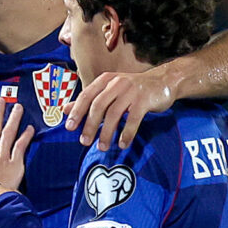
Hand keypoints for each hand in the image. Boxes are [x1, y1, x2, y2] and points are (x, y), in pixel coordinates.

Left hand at [65, 61, 179, 149]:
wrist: (163, 81)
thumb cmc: (132, 89)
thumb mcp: (109, 90)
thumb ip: (89, 100)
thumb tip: (64, 109)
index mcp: (105, 80)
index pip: (87, 96)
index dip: (77, 111)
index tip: (69, 127)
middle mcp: (117, 83)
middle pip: (99, 106)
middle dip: (90, 125)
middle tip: (84, 141)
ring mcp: (132, 90)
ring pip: (114, 113)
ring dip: (106, 132)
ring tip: (102, 147)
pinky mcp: (145, 99)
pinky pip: (133, 119)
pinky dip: (126, 133)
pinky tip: (122, 144)